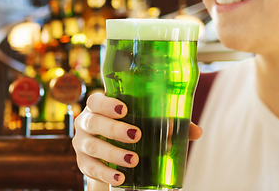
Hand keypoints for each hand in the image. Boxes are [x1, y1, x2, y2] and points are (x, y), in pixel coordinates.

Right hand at [72, 93, 202, 186]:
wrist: (112, 155)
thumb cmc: (132, 130)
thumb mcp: (146, 124)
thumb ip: (169, 125)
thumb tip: (196, 131)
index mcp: (100, 108)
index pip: (95, 100)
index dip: (106, 103)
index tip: (124, 109)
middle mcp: (86, 122)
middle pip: (93, 122)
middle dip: (114, 129)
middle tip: (137, 135)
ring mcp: (82, 143)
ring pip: (92, 146)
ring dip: (113, 154)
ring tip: (133, 160)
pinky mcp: (84, 163)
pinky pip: (90, 168)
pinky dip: (105, 173)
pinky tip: (120, 177)